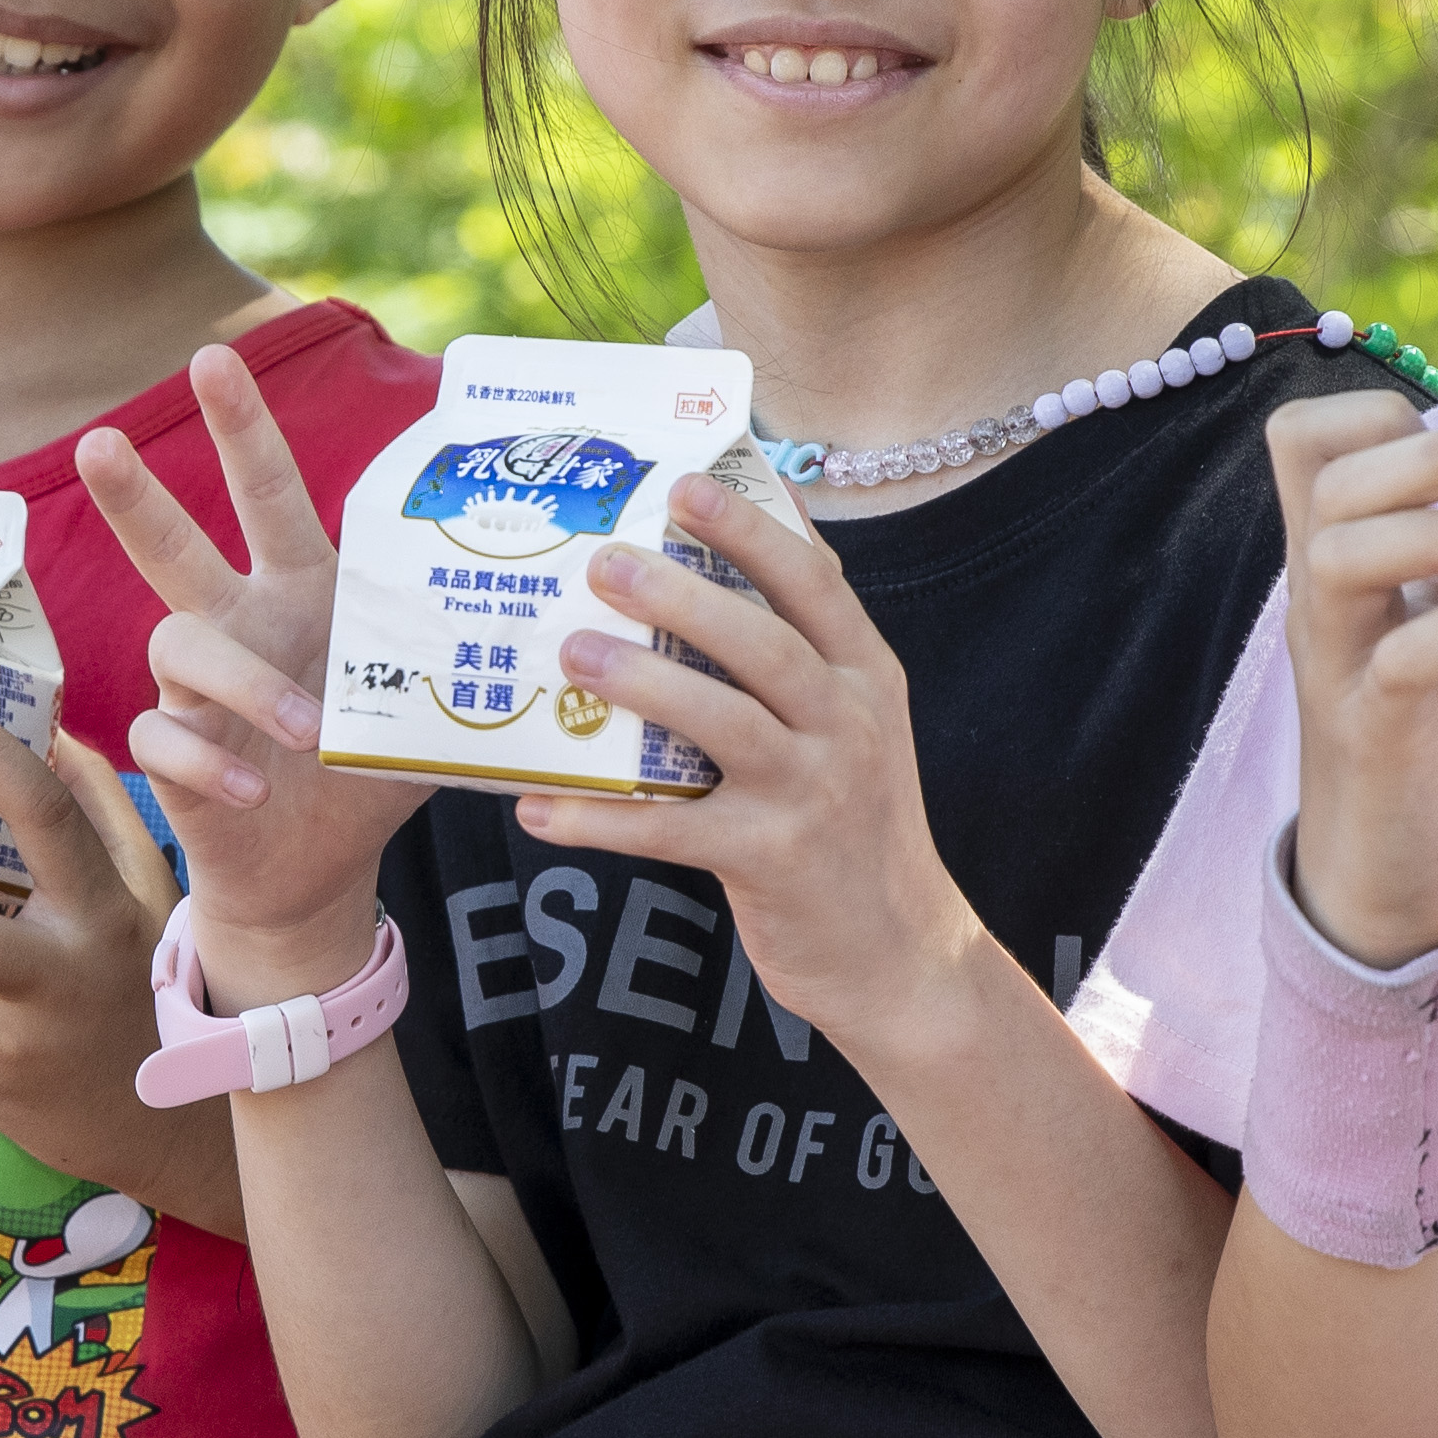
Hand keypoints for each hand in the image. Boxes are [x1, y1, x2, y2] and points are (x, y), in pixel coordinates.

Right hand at [76, 343, 427, 1003]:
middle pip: (177, 545)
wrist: (316, 866)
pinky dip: (206, 762)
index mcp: (302, 591)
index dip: (241, 429)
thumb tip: (552, 622)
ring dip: (246, 685)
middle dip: (138, 494)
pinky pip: (165, 737)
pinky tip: (247, 791)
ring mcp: (197, 688)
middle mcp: (239, 623)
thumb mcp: (431, 710)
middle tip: (101, 440)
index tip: (213, 358)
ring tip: (307, 732)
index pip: (269, 495)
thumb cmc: (368, 769)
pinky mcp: (174, 753)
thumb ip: (467, 661)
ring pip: (182, 645)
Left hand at [529, 476, 974, 1060]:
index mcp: (867, 675)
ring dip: (642, 685)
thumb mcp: (857, 723)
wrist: (899, 953)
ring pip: (724, 723)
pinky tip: (538, 806)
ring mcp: (815, 792)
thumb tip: (736, 543)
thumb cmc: (853, 823)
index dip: (751, 529)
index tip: (686, 484)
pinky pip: (672, 831)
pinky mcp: (772, 859)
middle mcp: (850, 724)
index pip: (815, 584)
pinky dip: (601, 820)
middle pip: (764, 643)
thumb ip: (805, 646)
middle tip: (603, 562)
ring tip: (572, 653)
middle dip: (682, 595)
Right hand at [1263, 388, 1437, 967]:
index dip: (1377, 407)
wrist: (1384, 871)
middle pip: (1331, 479)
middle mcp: (1318, 598)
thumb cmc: (1420, 729)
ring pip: (1344, 554)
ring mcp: (1337, 662)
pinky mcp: (1372, 730)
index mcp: (1331, 557)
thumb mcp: (1430, 615)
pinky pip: (1402, 656)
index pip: (1302, 437)